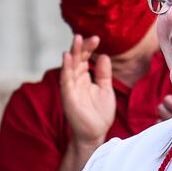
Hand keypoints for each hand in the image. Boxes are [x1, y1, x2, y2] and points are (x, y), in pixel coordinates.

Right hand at [61, 34, 115, 149]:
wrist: (95, 134)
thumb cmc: (99, 114)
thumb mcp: (105, 89)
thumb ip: (103, 73)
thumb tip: (103, 56)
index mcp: (84, 78)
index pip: (84, 58)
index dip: (89, 48)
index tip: (97, 38)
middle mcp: (75, 81)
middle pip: (76, 59)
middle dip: (81, 47)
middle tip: (87, 36)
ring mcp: (70, 88)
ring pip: (70, 66)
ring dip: (73, 52)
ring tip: (77, 39)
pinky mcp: (68, 97)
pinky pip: (66, 80)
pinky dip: (67, 68)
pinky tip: (68, 57)